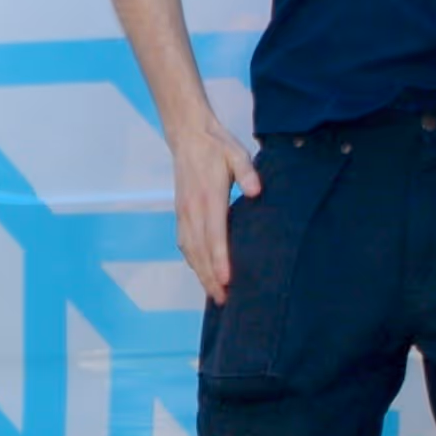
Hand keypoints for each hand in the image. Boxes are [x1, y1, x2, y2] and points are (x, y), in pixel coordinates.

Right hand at [166, 112, 260, 301]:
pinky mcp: (180, 212)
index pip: (214, 234)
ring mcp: (183, 212)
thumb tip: (255, 191)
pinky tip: (200, 272)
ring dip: (200, 273)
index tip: (227, 280)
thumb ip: (247, 172)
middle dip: (209, 277)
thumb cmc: (216, 146)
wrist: (187, 136)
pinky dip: (192, 261)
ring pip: (189, 249)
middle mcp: (192, 209)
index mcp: (208, 197)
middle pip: (199, 250)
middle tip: (223, 299)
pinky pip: (184, 242)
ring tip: (213, 294)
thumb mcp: (236, 153)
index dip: (219, 259)